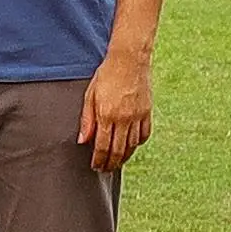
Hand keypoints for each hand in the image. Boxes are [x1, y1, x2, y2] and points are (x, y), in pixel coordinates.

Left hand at [79, 47, 152, 173]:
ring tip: (116, 163)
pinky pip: (144, 134)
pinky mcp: (147, 112)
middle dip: (111, 163)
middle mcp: (124, 119)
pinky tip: (131, 147)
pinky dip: (138, 144)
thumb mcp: (90, 95)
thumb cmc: (105, 76)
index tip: (95, 167)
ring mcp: (138, 116)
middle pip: (118, 150)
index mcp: (107, 115)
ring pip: (132, 145)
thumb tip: (83, 141)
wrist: (129, 61)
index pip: (102, 146)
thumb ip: (87, 120)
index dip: (99, 159)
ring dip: (125, 157)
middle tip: (104, 170)